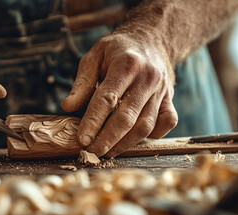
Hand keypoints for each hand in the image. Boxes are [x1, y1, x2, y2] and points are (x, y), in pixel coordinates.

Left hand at [62, 29, 177, 156]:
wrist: (151, 39)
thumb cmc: (117, 50)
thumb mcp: (94, 57)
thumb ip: (81, 83)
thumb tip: (67, 107)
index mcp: (127, 64)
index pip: (108, 99)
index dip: (93, 122)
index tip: (82, 140)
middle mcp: (148, 78)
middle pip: (128, 118)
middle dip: (108, 139)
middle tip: (92, 152)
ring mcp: (162, 90)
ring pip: (145, 125)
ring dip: (125, 143)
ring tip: (107, 151)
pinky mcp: (170, 99)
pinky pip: (166, 123)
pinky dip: (152, 135)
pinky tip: (133, 140)